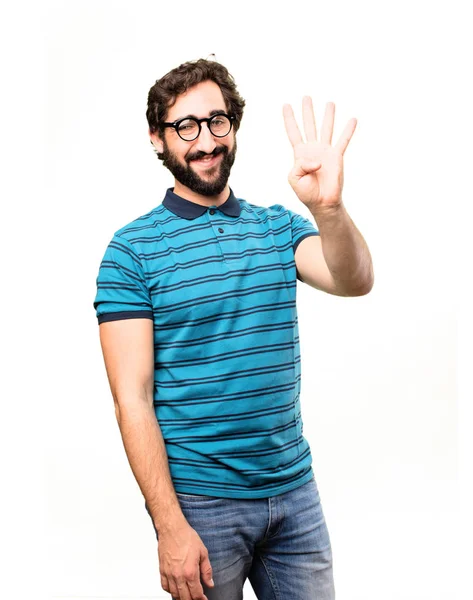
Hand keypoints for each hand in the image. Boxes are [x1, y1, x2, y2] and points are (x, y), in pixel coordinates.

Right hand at [158, 519, 213, 599]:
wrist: (172, 529)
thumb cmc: (187, 537)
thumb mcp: (203, 552)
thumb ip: (207, 570)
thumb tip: (210, 583)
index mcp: (190, 572)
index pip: (196, 594)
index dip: (201, 599)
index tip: (204, 599)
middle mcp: (178, 575)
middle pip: (185, 598)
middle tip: (197, 597)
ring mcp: (169, 574)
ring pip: (174, 594)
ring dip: (182, 597)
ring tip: (188, 594)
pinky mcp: (162, 570)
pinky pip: (165, 587)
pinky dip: (170, 591)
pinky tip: (176, 588)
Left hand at [283, 97, 356, 211]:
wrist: (322, 203)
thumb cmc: (306, 193)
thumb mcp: (294, 178)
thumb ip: (300, 165)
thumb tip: (317, 159)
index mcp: (300, 154)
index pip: (293, 132)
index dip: (289, 119)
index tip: (286, 105)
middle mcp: (313, 149)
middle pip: (309, 125)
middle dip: (307, 111)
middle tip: (306, 97)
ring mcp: (325, 152)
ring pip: (327, 129)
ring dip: (328, 116)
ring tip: (330, 103)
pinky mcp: (337, 157)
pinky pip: (343, 141)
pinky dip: (348, 130)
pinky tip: (352, 119)